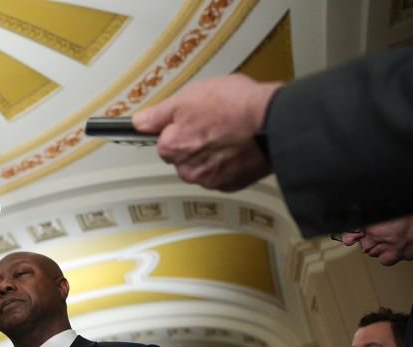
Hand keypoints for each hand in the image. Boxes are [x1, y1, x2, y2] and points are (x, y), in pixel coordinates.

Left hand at [133, 74, 281, 190]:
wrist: (273, 122)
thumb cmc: (233, 106)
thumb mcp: (189, 97)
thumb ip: (158, 114)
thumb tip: (138, 122)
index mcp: (171, 148)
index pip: (165, 140)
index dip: (180, 126)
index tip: (195, 117)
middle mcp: (186, 169)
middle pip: (184, 156)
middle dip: (196, 142)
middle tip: (216, 123)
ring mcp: (209, 179)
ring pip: (203, 166)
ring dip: (212, 154)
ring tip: (231, 134)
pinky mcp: (230, 184)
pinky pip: (223, 174)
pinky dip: (229, 163)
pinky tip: (240, 147)